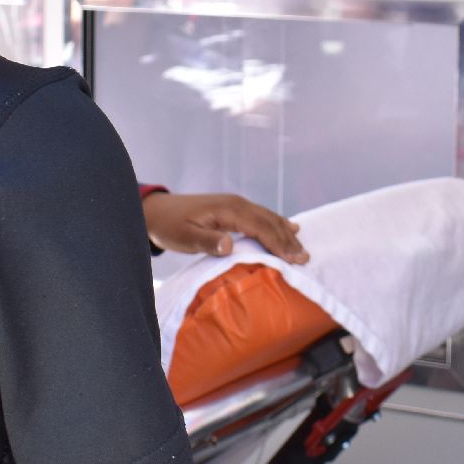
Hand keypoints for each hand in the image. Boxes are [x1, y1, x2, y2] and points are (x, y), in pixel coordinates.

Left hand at [141, 191, 307, 263]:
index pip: (261, 227)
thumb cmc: (170, 226)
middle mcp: (237, 203)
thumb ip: (208, 241)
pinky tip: (290, 228)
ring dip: (286, 233)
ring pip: (268, 218)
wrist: (158, 211)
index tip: (294, 259)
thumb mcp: (185, 237)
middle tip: (305, 259)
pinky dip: (277, 224)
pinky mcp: (233, 208)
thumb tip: (230, 246)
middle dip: (288, 240)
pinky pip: (261, 216)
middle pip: (270, 222)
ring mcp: (236, 204)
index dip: (279, 243)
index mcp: (229, 210)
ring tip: (302, 250)